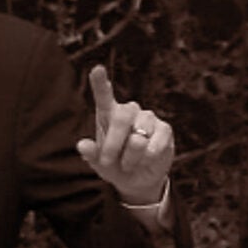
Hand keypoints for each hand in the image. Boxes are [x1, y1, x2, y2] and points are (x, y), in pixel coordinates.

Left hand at [75, 65, 173, 204]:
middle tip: (106, 162)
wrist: (137, 179)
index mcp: (108, 114)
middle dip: (113, 143)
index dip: (100, 82)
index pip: (104, 95)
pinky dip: (146, 158)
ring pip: (138, 137)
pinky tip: (144, 161)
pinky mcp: (164, 129)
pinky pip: (154, 144)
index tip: (97, 69)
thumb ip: (91, 154)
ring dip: (130, 157)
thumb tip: (82, 145)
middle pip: (122, 117)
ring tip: (127, 164)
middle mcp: (129, 111)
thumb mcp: (99, 163)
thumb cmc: (114, 165)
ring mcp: (148, 118)